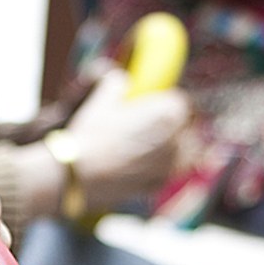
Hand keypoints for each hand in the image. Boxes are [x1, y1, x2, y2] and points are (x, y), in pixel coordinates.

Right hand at [67, 67, 189, 208]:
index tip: (150, 105)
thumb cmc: (91, 135)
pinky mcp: (160, 184)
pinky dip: (161, 168)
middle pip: (184, 128)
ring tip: (149, 146)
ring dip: (173, 147)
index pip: (179, 102)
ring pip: (184, 152)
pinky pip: (169, 172)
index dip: (164, 102)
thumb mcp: (101, 100)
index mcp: (168, 113)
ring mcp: (170, 165)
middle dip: (171, 125)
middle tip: (146, 125)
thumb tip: (120, 79)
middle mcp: (177, 139)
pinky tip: (141, 164)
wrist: (79, 174)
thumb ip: (116, 84)